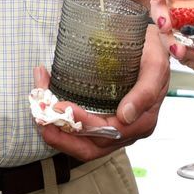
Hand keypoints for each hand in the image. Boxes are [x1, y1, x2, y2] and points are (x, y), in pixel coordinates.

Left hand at [34, 23, 169, 160]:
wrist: (154, 46)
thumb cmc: (154, 52)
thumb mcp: (156, 65)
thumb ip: (146, 91)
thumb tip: (126, 116)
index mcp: (142, 122)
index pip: (108, 133)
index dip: (83, 124)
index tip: (61, 106)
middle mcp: (127, 132)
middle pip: (90, 147)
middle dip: (61, 136)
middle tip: (40, 117)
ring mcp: (113, 129)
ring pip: (81, 143)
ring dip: (56, 131)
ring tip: (38, 109)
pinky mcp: (101, 121)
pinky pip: (79, 131)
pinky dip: (60, 122)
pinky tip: (46, 101)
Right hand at [149, 0, 193, 95]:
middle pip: (166, 2)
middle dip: (158, 5)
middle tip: (161, 8)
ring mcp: (192, 33)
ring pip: (165, 26)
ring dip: (162, 27)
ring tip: (169, 29)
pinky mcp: (192, 52)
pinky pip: (176, 49)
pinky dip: (174, 48)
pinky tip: (180, 48)